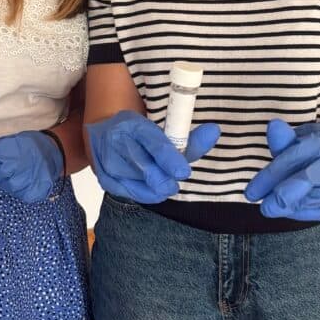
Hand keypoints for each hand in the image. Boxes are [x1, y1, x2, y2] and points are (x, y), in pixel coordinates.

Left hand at [0, 130, 63, 209]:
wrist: (53, 150)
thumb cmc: (22, 145)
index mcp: (3, 150)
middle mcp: (14, 166)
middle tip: (6, 165)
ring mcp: (25, 181)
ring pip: (5, 187)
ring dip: (7, 180)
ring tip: (20, 169)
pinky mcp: (34, 193)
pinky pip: (18, 195)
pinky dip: (19, 188)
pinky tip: (27, 178)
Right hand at [86, 110, 219, 203]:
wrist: (103, 133)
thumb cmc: (139, 132)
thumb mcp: (159, 128)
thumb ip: (188, 138)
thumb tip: (215, 132)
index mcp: (133, 125)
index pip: (154, 145)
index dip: (170, 160)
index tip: (183, 172)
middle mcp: (117, 144)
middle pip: (148, 171)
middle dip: (167, 179)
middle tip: (175, 176)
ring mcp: (108, 164)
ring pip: (142, 186)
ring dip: (159, 186)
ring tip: (162, 178)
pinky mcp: (106, 181)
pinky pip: (135, 195)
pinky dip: (149, 193)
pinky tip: (152, 186)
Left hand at [244, 119, 319, 221]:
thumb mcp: (307, 135)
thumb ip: (286, 138)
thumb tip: (272, 127)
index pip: (290, 161)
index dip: (267, 178)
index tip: (250, 193)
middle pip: (302, 183)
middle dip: (278, 198)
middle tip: (263, 207)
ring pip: (305, 204)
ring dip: (286, 207)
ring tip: (273, 204)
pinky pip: (314, 214)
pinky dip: (298, 212)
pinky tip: (290, 208)